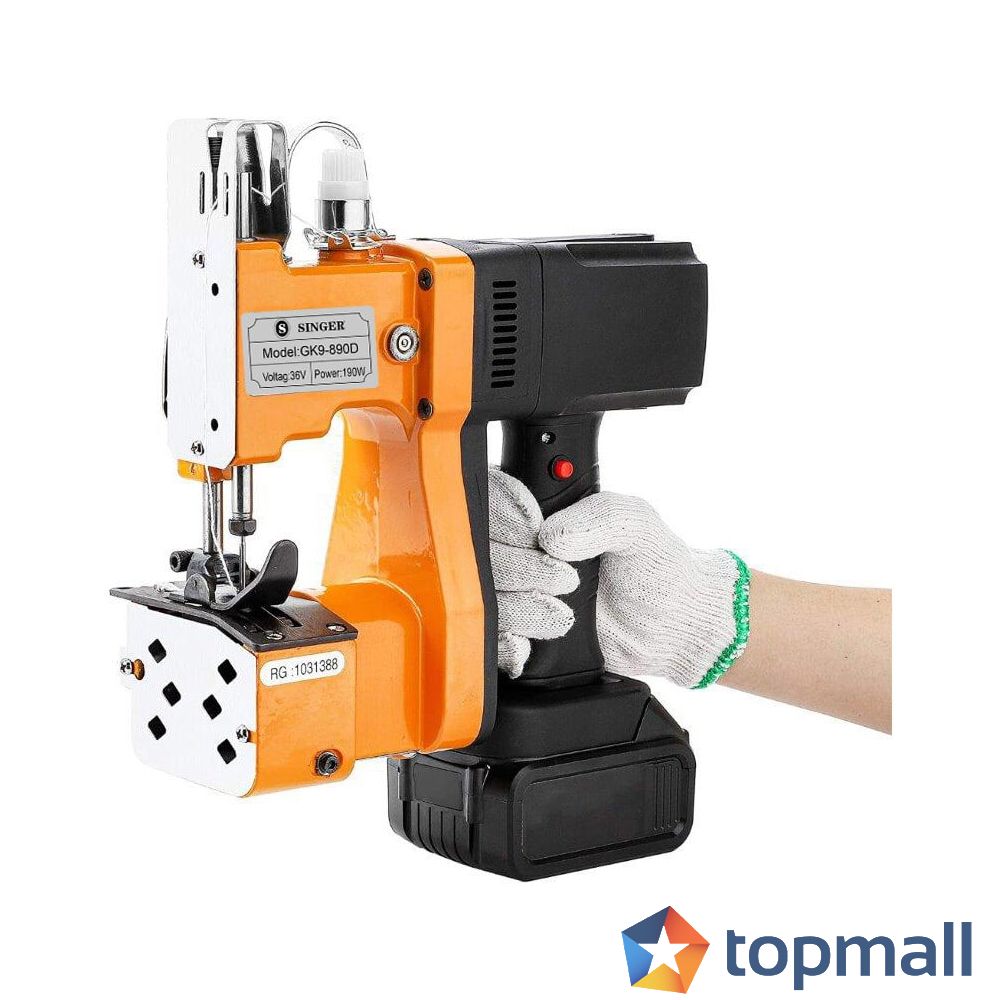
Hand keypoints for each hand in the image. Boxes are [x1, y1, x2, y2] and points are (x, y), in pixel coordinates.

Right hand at [489, 469, 748, 686]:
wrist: (669, 628)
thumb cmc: (656, 567)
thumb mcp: (637, 525)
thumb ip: (601, 517)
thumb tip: (551, 537)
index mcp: (541, 510)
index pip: (492, 501)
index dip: (505, 519)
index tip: (536, 536)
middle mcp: (520, 550)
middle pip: (479, 553)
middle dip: (518, 570)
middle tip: (564, 580)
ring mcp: (516, 592)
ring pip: (483, 597)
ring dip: (520, 609)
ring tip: (562, 616)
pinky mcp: (517, 632)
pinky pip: (489, 639)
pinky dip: (507, 643)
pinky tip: (533, 643)